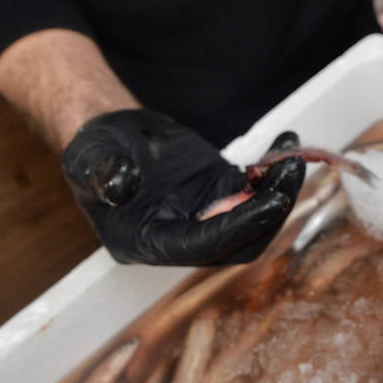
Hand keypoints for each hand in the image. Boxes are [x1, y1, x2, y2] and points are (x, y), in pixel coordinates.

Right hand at [62, 109, 304, 265]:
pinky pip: (256, 193)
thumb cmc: (93, 151)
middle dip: (270, 210)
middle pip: (240, 242)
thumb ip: (101, 173)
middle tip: (291, 171)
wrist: (109, 136)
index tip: (273, 202)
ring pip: (254, 219)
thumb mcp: (90, 158)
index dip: (239, 226)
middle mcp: (180, 238)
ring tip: (293, 156)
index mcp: (147, 242)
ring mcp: (204, 217)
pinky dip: (274, 173)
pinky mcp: (220, 195)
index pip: (203, 245)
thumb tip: (117, 182)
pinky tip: (287, 142)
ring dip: (280, 190)